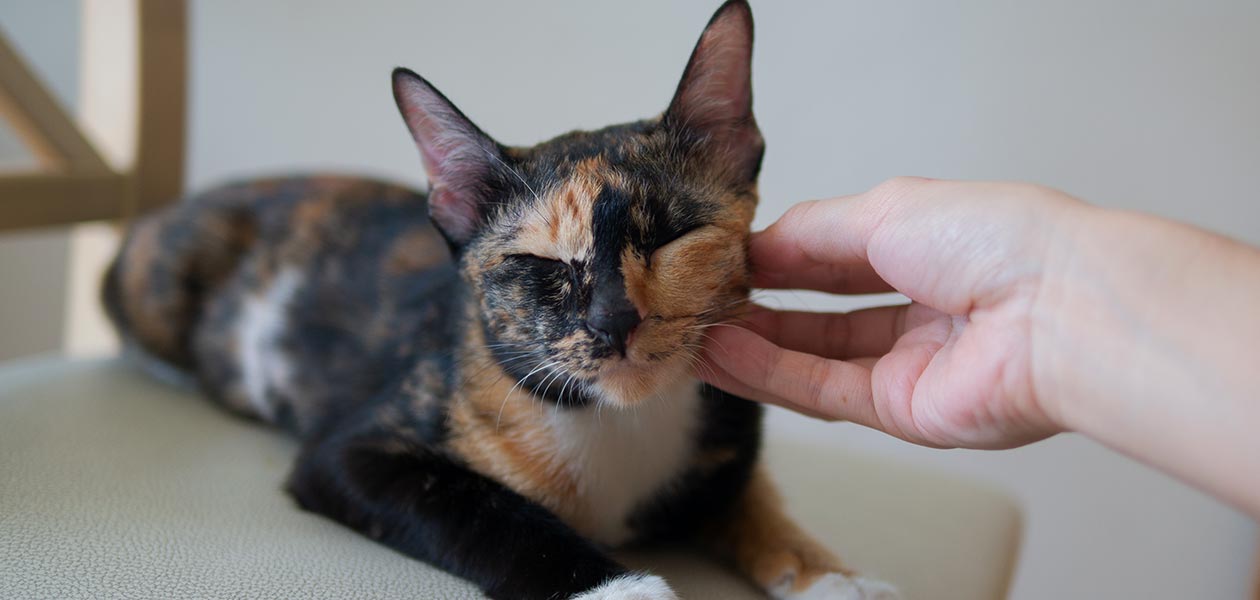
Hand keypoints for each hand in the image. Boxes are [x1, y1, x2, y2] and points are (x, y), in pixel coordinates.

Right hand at [700, 178, 1082, 448]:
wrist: (1060, 311)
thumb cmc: (993, 240)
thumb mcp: (885, 209)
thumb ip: (812, 232)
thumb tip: (756, 246)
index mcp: (927, 248)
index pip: (833, 257)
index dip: (776, 258)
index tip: (718, 258)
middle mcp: (920, 308)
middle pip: (821, 314)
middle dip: (758, 307)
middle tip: (698, 303)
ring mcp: (912, 364)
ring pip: (814, 358)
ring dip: (752, 345)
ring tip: (695, 332)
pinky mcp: (905, 412)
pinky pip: (824, 391)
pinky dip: (771, 375)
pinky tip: (726, 356)